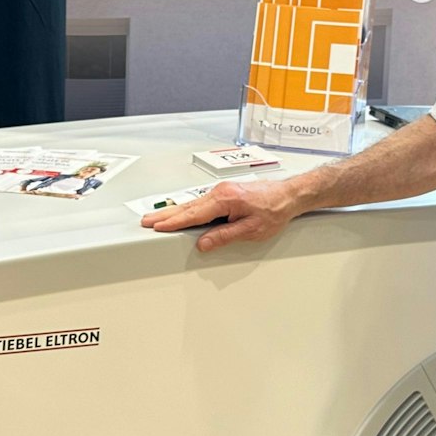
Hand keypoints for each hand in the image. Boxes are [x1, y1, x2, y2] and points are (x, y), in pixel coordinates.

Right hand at [139, 178, 305, 251]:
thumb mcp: (251, 230)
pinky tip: (180, 213)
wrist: (289, 195)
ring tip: (157, 218)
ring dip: (174, 212)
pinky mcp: (225, 193)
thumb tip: (204, 243)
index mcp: (225, 200)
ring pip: (193, 204)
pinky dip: (187, 209)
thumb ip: (225, 236)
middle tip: (146, 221)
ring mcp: (222, 191)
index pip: (193, 214)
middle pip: (187, 207)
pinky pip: (201, 202)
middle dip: (166, 215)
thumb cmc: (275, 210)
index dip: (174, 222)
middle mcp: (220, 192)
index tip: (157, 226)